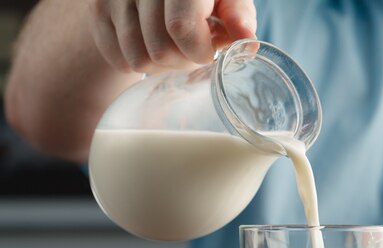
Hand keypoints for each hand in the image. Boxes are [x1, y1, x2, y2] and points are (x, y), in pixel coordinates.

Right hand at [88, 0, 256, 71]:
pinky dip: (137, 62)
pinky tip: (151, 45)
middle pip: (158, 50)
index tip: (208, 51)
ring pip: (137, 60)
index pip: (180, 26)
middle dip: (181, 61)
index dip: (197, 50)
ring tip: (173, 47)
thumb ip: (239, 17)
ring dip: (161, 66)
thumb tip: (248, 45)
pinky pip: (117, 59)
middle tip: (191, 50)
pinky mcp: (98, 10)